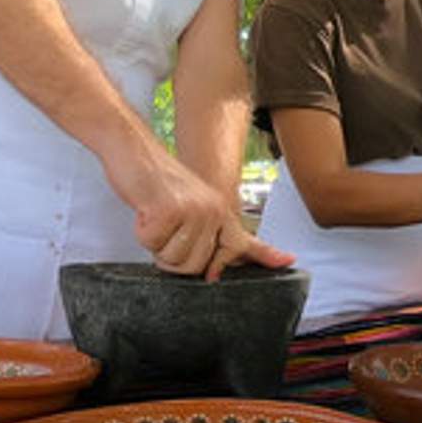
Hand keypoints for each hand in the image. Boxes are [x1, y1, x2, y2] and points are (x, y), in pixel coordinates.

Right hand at [128, 155, 293, 280]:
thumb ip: (206, 235)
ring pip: (174, 260)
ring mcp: (193, 210)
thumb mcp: (189, 205)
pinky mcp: (168, 211)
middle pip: (197, 266)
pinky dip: (142, 233)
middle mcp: (212, 210)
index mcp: (219, 210)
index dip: (264, 255)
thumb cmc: (156, 181)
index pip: (243, 241)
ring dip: (157, 245)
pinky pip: (152, 245)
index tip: (287, 261)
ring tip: (156, 218)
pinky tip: (146, 212)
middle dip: (172, 256)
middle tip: (165, 229)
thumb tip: (214, 272)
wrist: (134, 149)